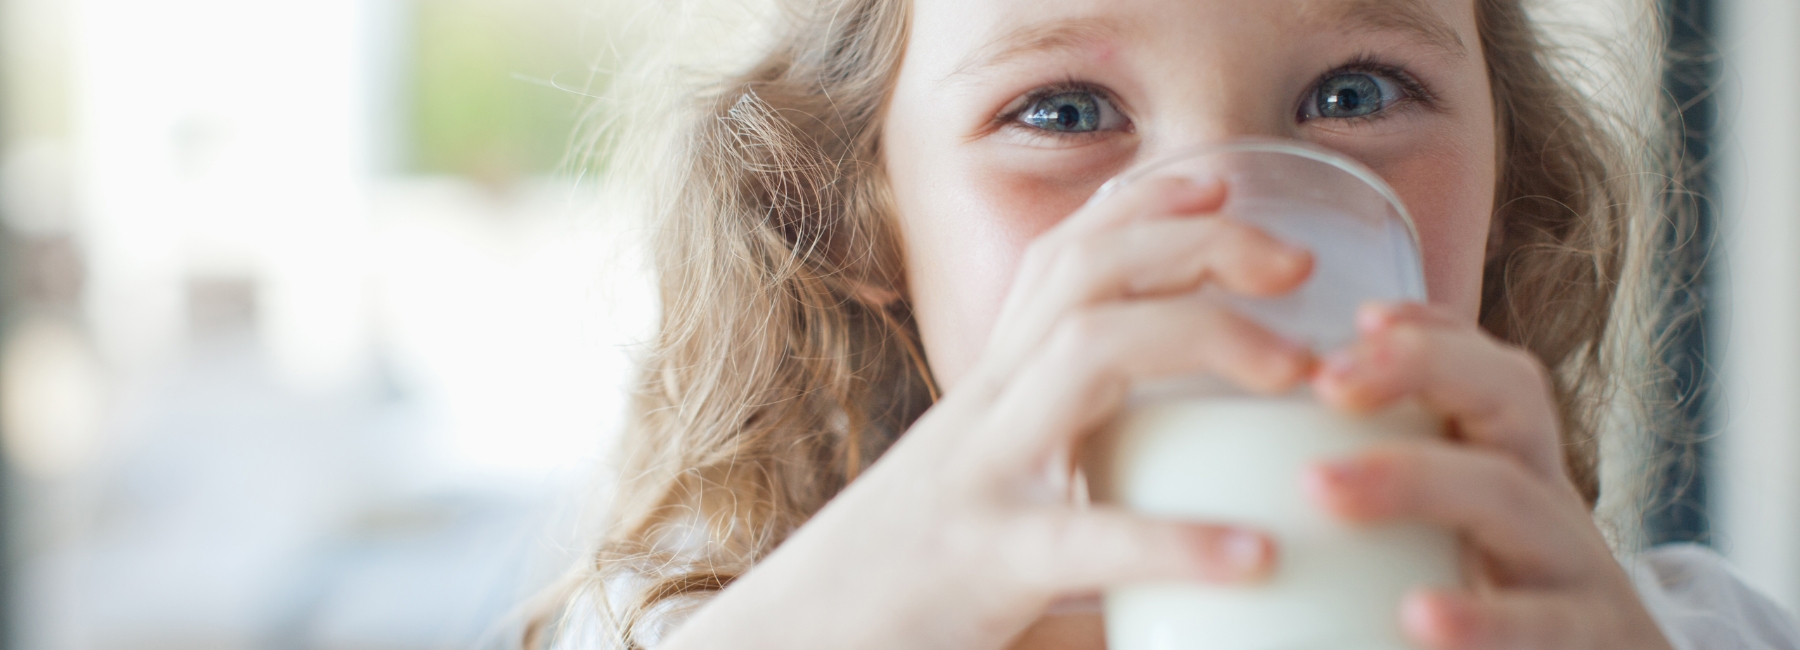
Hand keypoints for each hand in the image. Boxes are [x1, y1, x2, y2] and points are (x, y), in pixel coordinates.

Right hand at [661, 177, 1312, 649]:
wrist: (798, 642)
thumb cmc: (908, 580)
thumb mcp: (992, 498)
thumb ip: (1080, 483)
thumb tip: (1210, 521)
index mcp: (992, 391)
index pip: (1061, 258)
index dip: (1142, 202)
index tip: (1224, 182)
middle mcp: (985, 410)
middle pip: (1084, 273)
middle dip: (1194, 242)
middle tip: (1298, 262)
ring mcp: (981, 476)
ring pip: (1086, 352)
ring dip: (1201, 336)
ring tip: (1295, 370)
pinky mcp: (984, 560)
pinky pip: (1084, 537)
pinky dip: (1174, 539)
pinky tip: (1253, 553)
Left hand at [1308, 303, 1673, 649]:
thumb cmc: (1508, 601)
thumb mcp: (1460, 532)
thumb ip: (1399, 487)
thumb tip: (1280, 470)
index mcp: (1513, 464)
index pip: (1486, 370)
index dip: (1431, 334)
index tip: (1362, 318)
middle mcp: (1548, 498)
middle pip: (1508, 398)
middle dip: (1418, 370)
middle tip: (1326, 381)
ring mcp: (1573, 566)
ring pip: (1510, 499)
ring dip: (1413, 480)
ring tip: (1322, 484)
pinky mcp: (1587, 636)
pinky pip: (1539, 623)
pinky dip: (1481, 619)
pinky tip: (1418, 616)